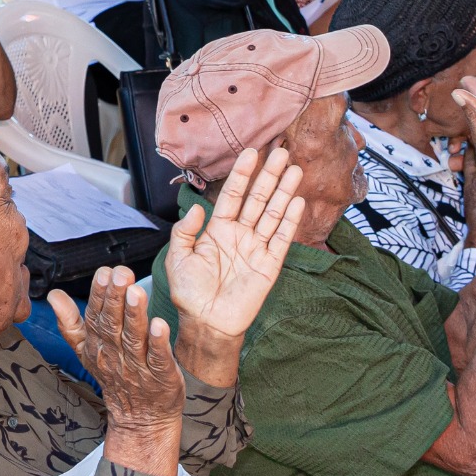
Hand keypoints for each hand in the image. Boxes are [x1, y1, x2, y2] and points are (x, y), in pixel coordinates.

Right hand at [48, 268, 183, 470]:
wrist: (139, 420)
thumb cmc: (115, 377)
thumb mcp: (86, 351)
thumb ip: (70, 322)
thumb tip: (53, 294)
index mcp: (97, 345)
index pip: (96, 316)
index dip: (99, 294)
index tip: (104, 272)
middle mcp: (115, 355)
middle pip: (113, 325)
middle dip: (116, 299)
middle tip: (121, 274)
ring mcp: (138, 367)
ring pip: (134, 339)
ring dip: (135, 316)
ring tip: (137, 293)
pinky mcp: (161, 378)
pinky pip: (158, 360)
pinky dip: (158, 344)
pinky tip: (160, 325)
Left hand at [162, 145, 303, 340]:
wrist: (206, 323)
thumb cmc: (189, 293)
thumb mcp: (178, 258)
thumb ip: (185, 231)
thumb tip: (198, 208)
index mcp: (218, 229)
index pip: (232, 195)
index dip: (242, 174)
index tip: (250, 152)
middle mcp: (239, 234)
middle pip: (257, 199)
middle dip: (269, 176)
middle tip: (280, 152)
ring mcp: (256, 248)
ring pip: (273, 213)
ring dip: (284, 191)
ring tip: (294, 169)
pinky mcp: (269, 265)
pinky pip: (281, 239)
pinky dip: (290, 220)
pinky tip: (297, 201)